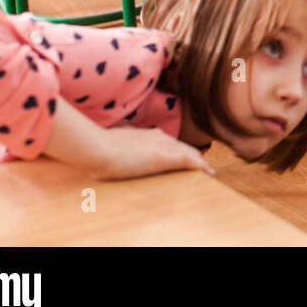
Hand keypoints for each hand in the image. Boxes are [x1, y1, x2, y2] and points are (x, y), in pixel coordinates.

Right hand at [91, 125, 213, 180]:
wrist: (98, 148)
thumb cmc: (100, 148)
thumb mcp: (116, 143)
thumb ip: (124, 146)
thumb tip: (120, 150)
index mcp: (148, 134)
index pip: (171, 142)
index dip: (182, 149)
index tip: (189, 155)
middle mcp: (159, 137)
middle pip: (183, 146)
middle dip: (195, 154)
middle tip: (204, 164)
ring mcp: (162, 146)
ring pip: (189, 152)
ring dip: (199, 161)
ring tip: (208, 170)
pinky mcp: (162, 157)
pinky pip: (188, 160)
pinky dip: (200, 165)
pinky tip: (208, 172)